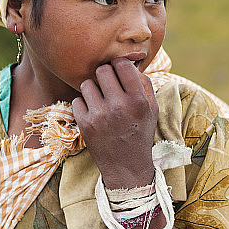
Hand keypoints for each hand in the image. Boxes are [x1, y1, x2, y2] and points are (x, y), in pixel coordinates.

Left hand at [72, 58, 158, 188]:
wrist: (126, 166)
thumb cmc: (140, 133)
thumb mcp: (152, 109)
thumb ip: (144, 83)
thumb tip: (129, 62)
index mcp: (138, 100)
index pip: (122, 65)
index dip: (120, 66)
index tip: (119, 73)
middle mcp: (119, 106)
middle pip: (102, 70)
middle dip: (105, 76)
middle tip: (109, 86)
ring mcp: (100, 116)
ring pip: (87, 84)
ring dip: (93, 90)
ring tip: (101, 101)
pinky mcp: (85, 124)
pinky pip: (77, 100)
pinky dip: (84, 105)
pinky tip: (94, 114)